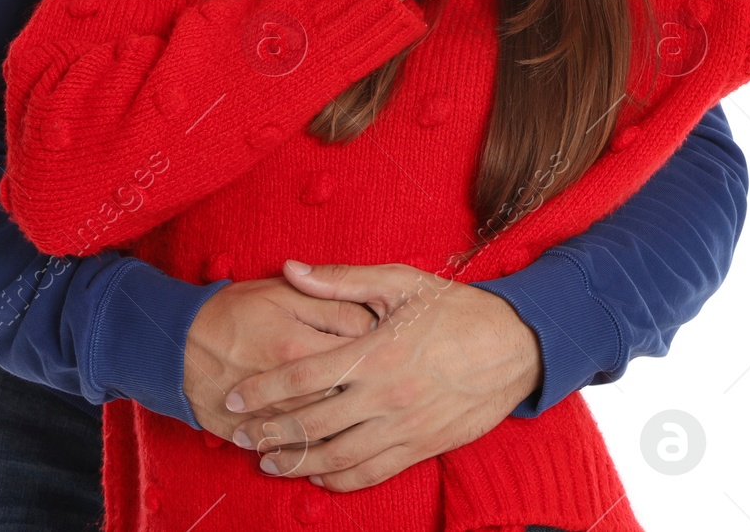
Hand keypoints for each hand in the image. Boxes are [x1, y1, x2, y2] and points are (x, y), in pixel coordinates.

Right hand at [183, 276, 381, 438]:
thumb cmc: (233, 311)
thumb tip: (370, 315)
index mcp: (300, 347)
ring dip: (345, 426)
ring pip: (321, 432)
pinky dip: (311, 449)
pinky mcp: (252, 435)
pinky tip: (326, 442)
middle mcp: (288, 389)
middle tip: (381, 381)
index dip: (380, 347)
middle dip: (368, 391)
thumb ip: (328, 300)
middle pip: (345, 399)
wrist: (175, 343)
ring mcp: (270, 417)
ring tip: (363, 416)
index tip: (389, 342)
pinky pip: (290, 450)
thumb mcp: (282, 293)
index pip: (358, 353)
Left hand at [223, 260, 542, 491]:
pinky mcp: (420, 447)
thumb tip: (291, 269)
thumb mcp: (400, 283)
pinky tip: (318, 478)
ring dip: (296, 464)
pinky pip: (371, 473)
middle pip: (311, 424)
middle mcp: (384, 396)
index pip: (302, 376)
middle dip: (269, 434)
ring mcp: (403, 427)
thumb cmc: (456, 310)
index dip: (263, 391)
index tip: (235, 398)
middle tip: (239, 436)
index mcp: (374, 352)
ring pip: (336, 458)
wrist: (515, 347)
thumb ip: (342, 280)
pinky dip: (338, 481)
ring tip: (267, 462)